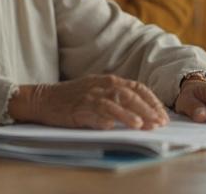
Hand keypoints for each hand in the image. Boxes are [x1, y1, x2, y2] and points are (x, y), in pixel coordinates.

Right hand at [9, 75, 169, 129]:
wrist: (43, 99)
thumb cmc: (70, 98)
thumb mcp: (96, 94)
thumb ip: (115, 100)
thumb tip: (139, 114)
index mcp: (109, 80)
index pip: (138, 88)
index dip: (152, 101)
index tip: (162, 114)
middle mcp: (102, 84)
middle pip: (132, 94)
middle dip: (149, 109)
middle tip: (160, 123)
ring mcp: (92, 94)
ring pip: (119, 100)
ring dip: (135, 113)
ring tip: (147, 125)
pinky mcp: (81, 105)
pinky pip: (101, 109)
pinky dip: (114, 116)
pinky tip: (123, 124)